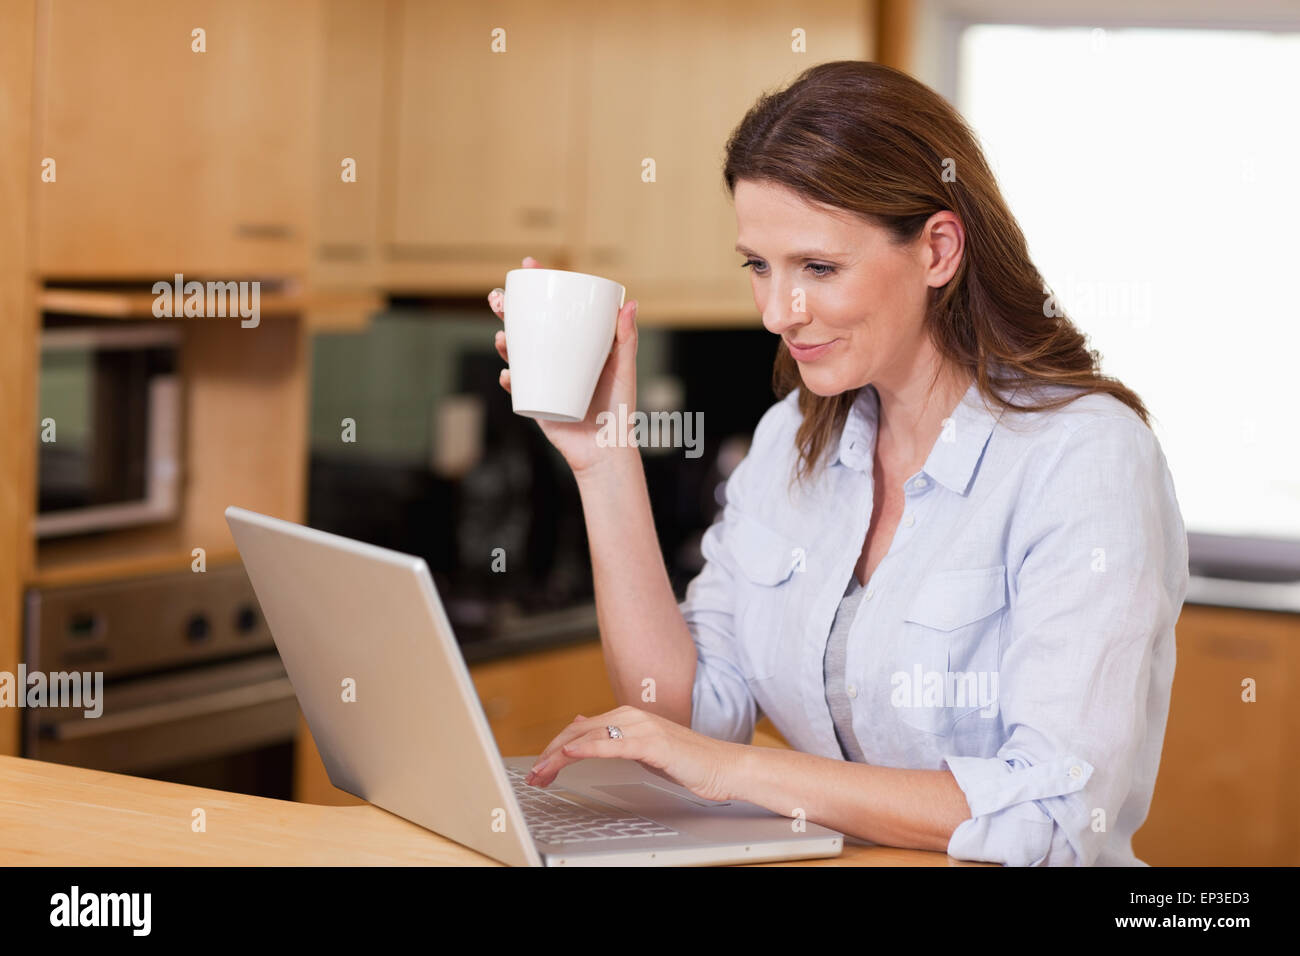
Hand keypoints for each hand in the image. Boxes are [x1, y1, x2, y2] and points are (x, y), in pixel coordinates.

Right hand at [488, 256, 639, 475]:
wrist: (605, 451)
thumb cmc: (619, 409)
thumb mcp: (624, 370)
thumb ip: (626, 339)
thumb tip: (631, 303)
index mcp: (576, 343)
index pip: (556, 307)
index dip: (539, 285)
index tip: (529, 266)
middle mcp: (557, 357)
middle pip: (528, 325)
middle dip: (507, 309)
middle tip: (498, 299)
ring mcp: (544, 378)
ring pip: (517, 353)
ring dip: (504, 341)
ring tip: (503, 338)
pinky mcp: (536, 401)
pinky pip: (518, 387)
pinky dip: (511, 379)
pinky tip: (509, 375)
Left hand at [524, 705, 744, 804]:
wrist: (723, 766)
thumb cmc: (687, 760)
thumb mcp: (643, 747)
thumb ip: (614, 738)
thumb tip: (582, 727)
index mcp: (627, 716)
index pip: (580, 730)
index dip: (554, 748)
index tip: (539, 767)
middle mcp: (631, 716)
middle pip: (578, 732)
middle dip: (549, 753)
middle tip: (533, 775)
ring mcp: (642, 727)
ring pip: (589, 738)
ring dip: (559, 756)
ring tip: (542, 772)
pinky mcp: (652, 743)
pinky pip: (612, 745)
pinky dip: (587, 749)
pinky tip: (570, 755)